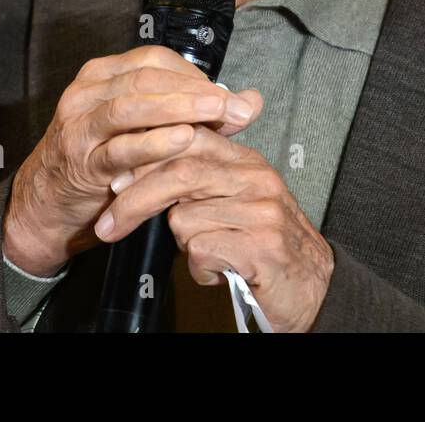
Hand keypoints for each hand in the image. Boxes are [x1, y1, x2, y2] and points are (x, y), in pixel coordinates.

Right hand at [1, 45, 261, 275]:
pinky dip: (153, 143)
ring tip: (216, 112)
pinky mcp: (81, 162)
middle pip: (147, 77)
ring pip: (131, 105)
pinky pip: (119, 148)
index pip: (155, 59)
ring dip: (179, 108)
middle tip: (233, 104)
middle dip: (195, 89)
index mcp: (104, 74)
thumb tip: (251, 101)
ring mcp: (81, 126)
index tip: (228, 94)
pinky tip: (183, 139)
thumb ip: (198, 114)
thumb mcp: (147, 129)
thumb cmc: (105, 159)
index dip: (195, 74)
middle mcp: (88, 93)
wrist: (46, 203)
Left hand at [94, 124, 334, 332]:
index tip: (116, 180)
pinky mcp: (264, 246)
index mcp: (246, 161)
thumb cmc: (267, 245)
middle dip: (134, 200)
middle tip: (108, 224)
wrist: (316, 287)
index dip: (146, 156)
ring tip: (208, 254)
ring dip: (184, 245)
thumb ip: (200, 180)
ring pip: (185, 219)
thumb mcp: (236, 200)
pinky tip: (221, 271)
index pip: (188, 138)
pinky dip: (201, 269)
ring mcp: (262, 211)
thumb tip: (140, 169)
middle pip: (179, 173)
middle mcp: (255, 178)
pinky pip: (203, 252)